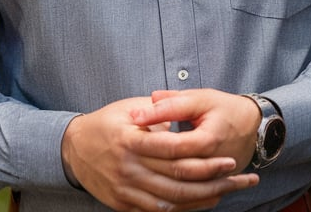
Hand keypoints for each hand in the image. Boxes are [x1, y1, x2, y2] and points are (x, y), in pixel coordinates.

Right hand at [61, 94, 258, 211]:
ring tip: (227, 192)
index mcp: (131, 139)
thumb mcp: (128, 109)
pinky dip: (182, 209)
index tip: (228, 158)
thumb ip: (158, 114)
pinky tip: (200, 203)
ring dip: (203, 198)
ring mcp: (125, 188)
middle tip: (238, 176)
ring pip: (172, 200)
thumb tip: (184, 119)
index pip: (175, 151)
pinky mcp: (122, 204)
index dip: (204, 156)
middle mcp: (129, 167)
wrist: (72, 148)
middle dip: (213, 179)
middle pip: (178, 178)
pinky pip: (157, 211)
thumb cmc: (106, 123)